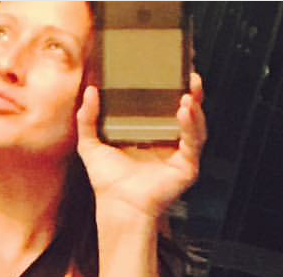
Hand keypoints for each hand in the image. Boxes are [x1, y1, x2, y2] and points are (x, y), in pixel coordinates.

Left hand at [75, 73, 206, 219]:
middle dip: (190, 88)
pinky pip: (194, 141)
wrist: (118, 207)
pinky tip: (185, 109)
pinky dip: (192, 124)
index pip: (165, 102)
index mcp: (151, 132)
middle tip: (188, 67)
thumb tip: (90, 91)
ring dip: (195, 103)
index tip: (172, 63)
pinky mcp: (187, 166)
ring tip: (190, 87)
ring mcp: (181, 153)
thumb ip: (87, 119)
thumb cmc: (108, 182)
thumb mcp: (92, 145)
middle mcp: (169, 140)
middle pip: (186, 108)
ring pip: (195, 122)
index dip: (171, 84)